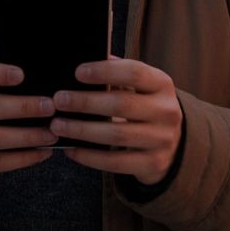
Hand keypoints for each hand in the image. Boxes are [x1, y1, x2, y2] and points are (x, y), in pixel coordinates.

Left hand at [51, 58, 183, 184]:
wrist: (171, 142)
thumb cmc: (143, 106)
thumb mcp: (139, 87)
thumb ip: (116, 74)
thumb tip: (80, 66)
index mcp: (162, 84)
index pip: (134, 72)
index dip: (105, 71)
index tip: (78, 73)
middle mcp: (167, 111)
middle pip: (122, 104)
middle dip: (86, 102)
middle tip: (59, 100)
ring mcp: (162, 139)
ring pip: (117, 135)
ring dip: (82, 130)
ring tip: (58, 125)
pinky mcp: (153, 164)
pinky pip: (116, 162)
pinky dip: (90, 156)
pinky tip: (71, 150)